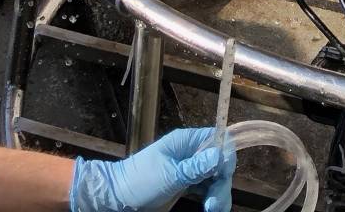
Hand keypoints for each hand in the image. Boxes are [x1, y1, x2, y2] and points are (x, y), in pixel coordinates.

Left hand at [71, 127, 234, 211]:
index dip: (226, 155)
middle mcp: (190, 153)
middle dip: (222, 183)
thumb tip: (219, 155)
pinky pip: (206, 189)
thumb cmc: (141, 182)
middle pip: (219, 163)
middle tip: (215, 204)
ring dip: (219, 193)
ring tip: (213, 209)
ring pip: (215, 178)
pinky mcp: (186, 185)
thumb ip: (195, 167)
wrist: (118, 198)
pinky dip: (211, 198)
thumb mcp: (169, 176)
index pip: (217, 139)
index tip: (224, 175)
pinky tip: (210, 207)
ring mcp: (189, 169)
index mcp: (185, 142)